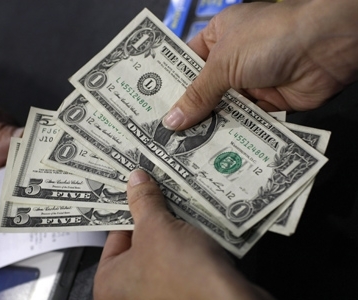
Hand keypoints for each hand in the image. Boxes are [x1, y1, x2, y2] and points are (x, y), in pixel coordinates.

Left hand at [94, 169, 273, 299]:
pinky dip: (188, 243)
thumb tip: (137, 181)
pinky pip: (181, 261)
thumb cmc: (184, 273)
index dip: (129, 207)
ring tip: (180, 202)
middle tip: (160, 189)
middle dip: (153, 215)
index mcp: (110, 282)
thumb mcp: (157, 226)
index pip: (114, 235)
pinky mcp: (184, 293)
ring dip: (173, 227)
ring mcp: (158, 295)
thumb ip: (143, 201)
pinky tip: (197, 223)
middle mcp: (129, 294)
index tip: (139, 188)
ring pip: (163, 250)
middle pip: (139, 242)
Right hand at [163, 0, 357, 129]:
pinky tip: (210, 150)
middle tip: (162, 134)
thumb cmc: (269, 39)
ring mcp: (251, 81)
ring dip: (207, 125)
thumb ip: (197, 95)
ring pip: (222, 107)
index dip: (170, 82)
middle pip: (204, 89)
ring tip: (181, 147)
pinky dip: (230, 133)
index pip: (186, 62)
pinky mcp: (268, 103)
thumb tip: (171, 121)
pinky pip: (243, 121)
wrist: (325, 47)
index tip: (151, 106)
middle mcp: (234, 59)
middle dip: (187, 110)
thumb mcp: (224, 63)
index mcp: (219, 36)